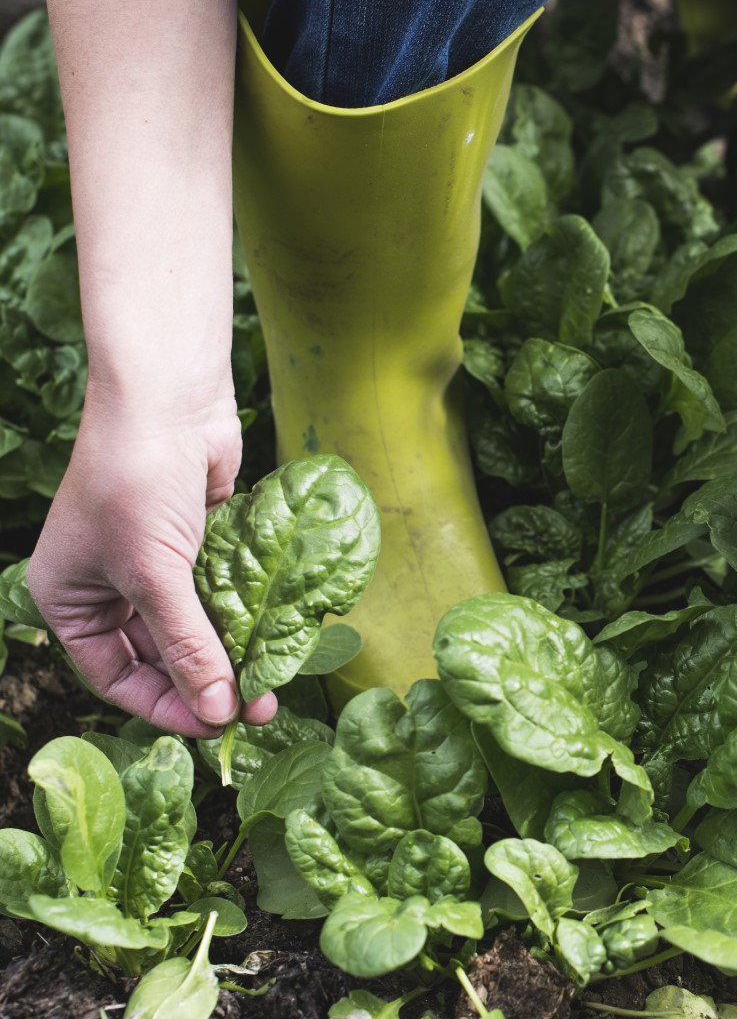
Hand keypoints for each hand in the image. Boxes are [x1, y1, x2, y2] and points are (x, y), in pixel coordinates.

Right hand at [27, 384, 275, 736]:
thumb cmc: (137, 481)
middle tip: (254, 710)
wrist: (169, 401)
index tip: (214, 727)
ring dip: (230, 656)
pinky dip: (243, 618)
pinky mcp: (199, 544)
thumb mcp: (155, 574)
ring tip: (271, 684)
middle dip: (206, 683)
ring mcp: (155, 564)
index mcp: (70, 600)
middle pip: (159, 657)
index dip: (165, 705)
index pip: (116, 677)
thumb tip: (217, 709)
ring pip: (195, 629)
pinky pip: (221, 596)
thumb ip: (188, 645)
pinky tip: (273, 641)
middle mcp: (108, 586)